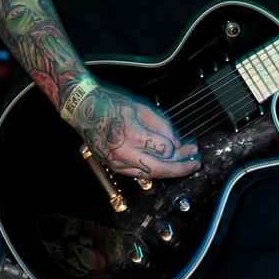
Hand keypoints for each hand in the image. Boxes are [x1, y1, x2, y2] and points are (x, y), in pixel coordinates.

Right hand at [68, 84, 201, 178]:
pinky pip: (138, 174)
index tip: (190, 146)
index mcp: (132, 135)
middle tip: (195, 163)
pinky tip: (164, 165)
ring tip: (184, 165)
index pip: (164, 150)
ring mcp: (116, 162)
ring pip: (149, 175)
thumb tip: (176, 143)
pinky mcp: (113, 166)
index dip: (179, 149)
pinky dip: (153, 171)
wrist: (83, 109)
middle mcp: (123, 153)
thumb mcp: (141, 107)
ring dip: (169, 171)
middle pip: (159, 169)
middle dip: (180, 169)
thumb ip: (161, 126)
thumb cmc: (110, 104)